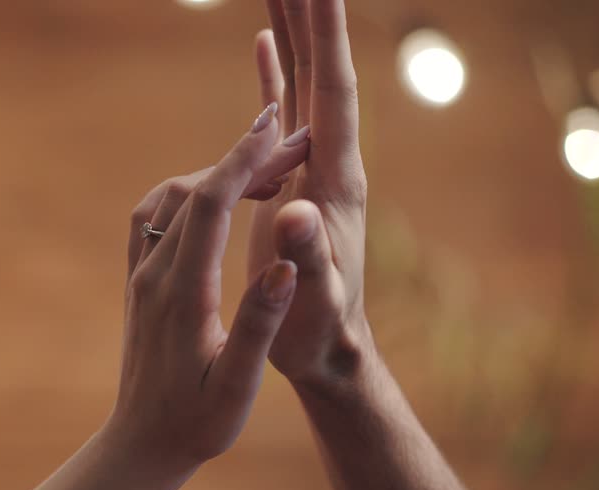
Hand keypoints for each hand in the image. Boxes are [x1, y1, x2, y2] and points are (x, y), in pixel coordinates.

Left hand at [103, 102, 311, 474]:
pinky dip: (194, 194)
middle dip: (245, 159)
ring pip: (173, 199)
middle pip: (194, 191)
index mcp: (183, 294)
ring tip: (273, 173)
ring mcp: (142, 276)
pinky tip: (224, 201)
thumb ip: (260, 324)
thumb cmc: (197, 425)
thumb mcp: (236, 385)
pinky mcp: (141, 283)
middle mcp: (154, 275)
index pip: (208, 205)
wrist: (141, 447)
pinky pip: (158, 218)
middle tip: (297, 145)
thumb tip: (287, 266)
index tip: (276, 126)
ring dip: (220, 175)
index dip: (242, 160)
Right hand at [248, 0, 374, 386]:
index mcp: (335, 178)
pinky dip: (272, 72)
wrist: (325, 347)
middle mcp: (328, 159)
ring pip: (301, 80)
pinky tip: (262, 42)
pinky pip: (281, 110)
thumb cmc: (319, 329)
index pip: (335, 91)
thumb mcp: (311, 297)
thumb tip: (293, 212)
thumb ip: (305, 256)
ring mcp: (310, 164)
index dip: (329, 36)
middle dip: (310, 13)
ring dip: (293, 28)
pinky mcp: (291, 177)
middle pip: (321, 70)